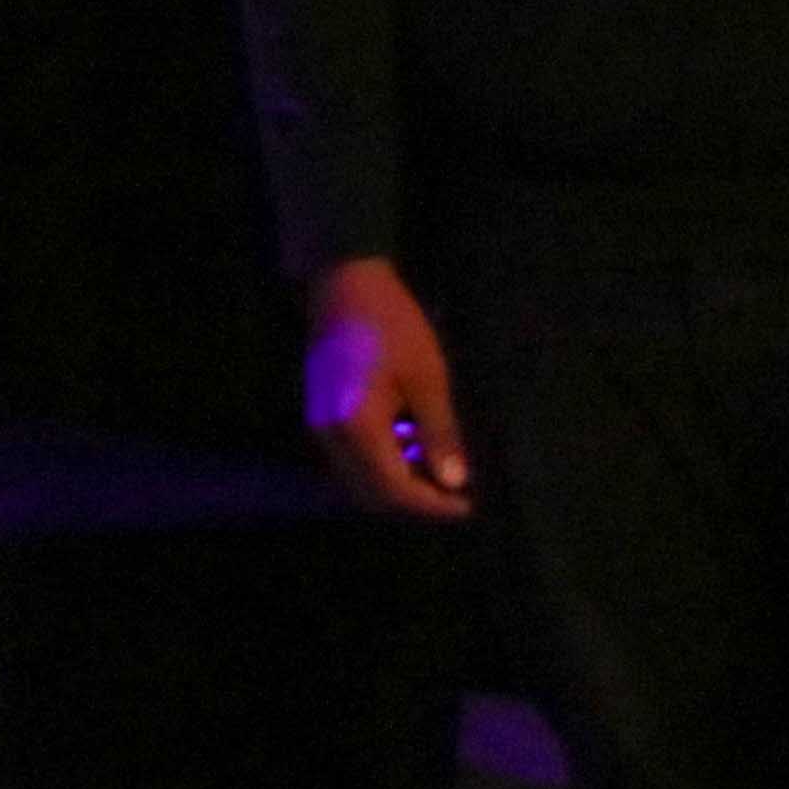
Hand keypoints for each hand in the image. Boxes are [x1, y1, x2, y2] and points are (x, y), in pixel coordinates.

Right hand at [302, 258, 473, 521]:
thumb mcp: (428, 378)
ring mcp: (320, 430)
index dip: (433, 505)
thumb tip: (455, 482)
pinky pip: (351, 462)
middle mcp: (330, 438)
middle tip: (457, 494)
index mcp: (357, 428)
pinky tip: (410, 447)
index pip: (395, 489)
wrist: (344, 283)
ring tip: (438, 469)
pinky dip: (382, 467)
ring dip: (398, 486)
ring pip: (359, 483)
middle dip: (416, 502)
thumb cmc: (392, 323)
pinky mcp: (321, 420)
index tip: (468, 505)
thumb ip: (439, 434)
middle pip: (372, 496)